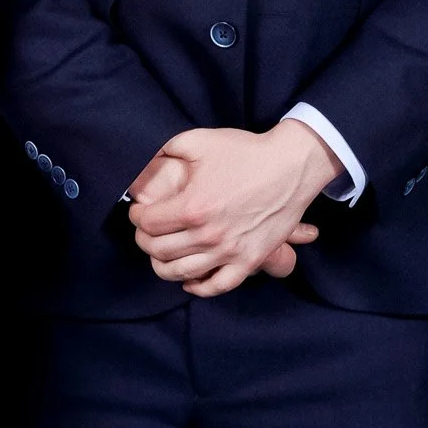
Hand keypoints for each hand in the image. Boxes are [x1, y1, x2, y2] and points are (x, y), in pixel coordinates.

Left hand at [127, 153, 307, 280]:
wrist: (290, 165)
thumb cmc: (245, 152)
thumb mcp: (198, 141)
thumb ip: (163, 149)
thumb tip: (139, 161)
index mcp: (192, 207)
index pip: (147, 224)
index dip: (136, 216)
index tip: (139, 211)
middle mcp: (208, 235)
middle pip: (158, 250)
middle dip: (145, 239)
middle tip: (147, 230)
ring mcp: (230, 251)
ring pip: (181, 272)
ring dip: (163, 265)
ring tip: (162, 253)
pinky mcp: (249, 261)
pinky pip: (217, 286)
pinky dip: (199, 287)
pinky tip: (189, 278)